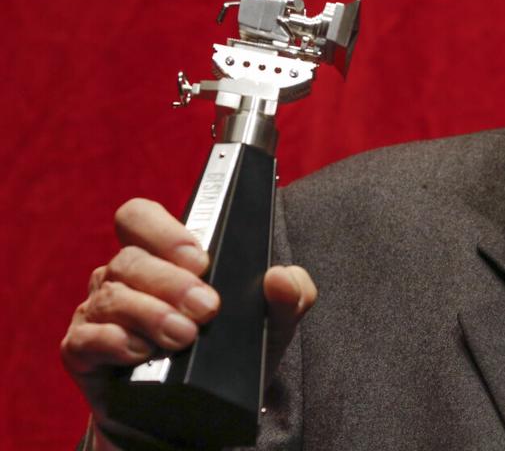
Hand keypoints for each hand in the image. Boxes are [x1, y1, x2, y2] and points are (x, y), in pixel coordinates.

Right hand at [61, 198, 316, 447]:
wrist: (199, 417)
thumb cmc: (229, 352)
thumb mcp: (269, 323)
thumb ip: (290, 295)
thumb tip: (281, 277)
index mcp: (162, 257)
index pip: (140, 218)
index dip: (163, 230)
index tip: (199, 258)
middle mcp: (125, 278)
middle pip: (131, 259)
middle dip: (172, 282)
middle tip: (206, 308)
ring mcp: (100, 313)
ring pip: (111, 295)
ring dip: (150, 313)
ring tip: (184, 336)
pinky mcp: (83, 352)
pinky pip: (86, 338)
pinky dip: (114, 342)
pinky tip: (142, 352)